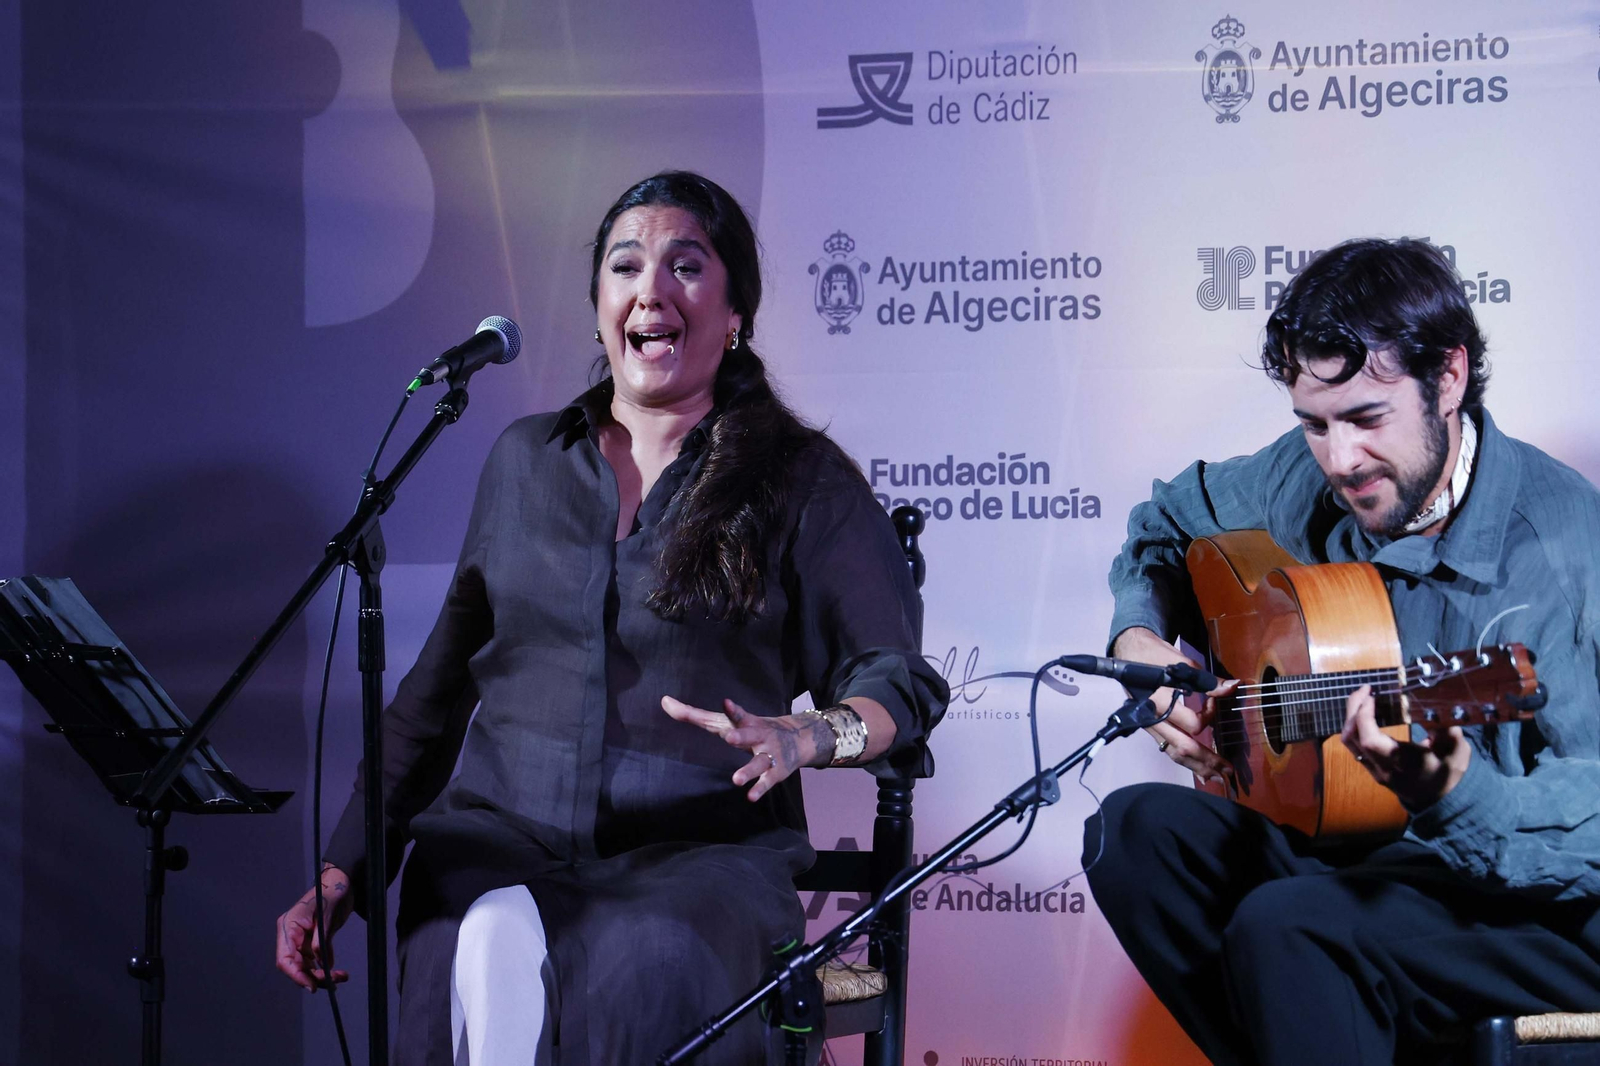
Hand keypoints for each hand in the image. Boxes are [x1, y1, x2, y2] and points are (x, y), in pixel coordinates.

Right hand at [275, 865, 354, 992]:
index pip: (285, 958)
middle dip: (313, 977)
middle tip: (334, 982)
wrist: (343, 883)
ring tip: (341, 977)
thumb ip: (321, 939)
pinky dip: (326, 968)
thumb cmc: (333, 893)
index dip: (296, 975)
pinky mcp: (313, 941)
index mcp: (289, 926)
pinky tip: (338, 973)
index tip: (312, 986)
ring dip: (322, 975)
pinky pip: (316, 960)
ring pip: (306, 966)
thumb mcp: (328, 916)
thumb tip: (319, 962)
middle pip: (296, 966)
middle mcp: (292, 935)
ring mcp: (302, 939)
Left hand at [661, 695, 834, 800]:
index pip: (738, 715)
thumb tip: (664, 701)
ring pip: (759, 763)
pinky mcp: (776, 772)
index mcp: (746, 722)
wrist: (799, 737)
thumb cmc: (750, 728)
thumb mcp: (724, 721)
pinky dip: (760, 789)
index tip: (726, 703)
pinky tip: (750, 797)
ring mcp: (769, 754)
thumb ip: (694, 715)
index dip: (732, 710)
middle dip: (740, 736)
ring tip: (735, 780)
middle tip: (729, 738)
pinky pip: (767, 781)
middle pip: (749, 735)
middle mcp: (759, 736)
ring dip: (748, 770)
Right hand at [1111, 627, 1236, 781]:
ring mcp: (1151, 726)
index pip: (1193, 724)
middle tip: (1228, 771)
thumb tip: (1232, 686)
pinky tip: (1198, 771)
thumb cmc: (1154, 656)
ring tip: (1216, 777)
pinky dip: (1184, 761)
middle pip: (1184, 747)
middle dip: (1208, 761)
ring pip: (1175, 753)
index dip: (1210, 715)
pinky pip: (1168, 748)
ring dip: (1197, 766)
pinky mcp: (1150, 728)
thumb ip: (1207, 681)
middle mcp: (1154, 719)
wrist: (1128, 652)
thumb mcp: (1183, 663)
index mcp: (1161, 702)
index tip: (1213, 702)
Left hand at [1341, 684, 1470, 809]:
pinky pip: (1353, 745)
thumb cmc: (1448, 776)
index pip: (1370, 741)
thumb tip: (1440, 715)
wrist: (1438, 802)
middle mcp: (1382, 767)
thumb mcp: (1457, 755)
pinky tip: (1366, 712)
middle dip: (1353, 709)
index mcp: (1403, 763)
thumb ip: (1450, 734)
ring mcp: (1373, 769)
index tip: (1373, 696)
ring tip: (1364, 697)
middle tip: (1366, 689)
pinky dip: (1354, 725)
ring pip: (1348, 741)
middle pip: (1352, 738)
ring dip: (1351, 716)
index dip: (1365, 717)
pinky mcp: (1370, 767)